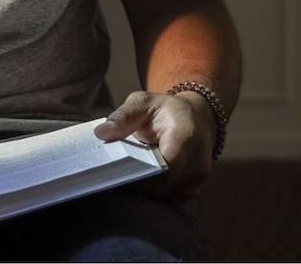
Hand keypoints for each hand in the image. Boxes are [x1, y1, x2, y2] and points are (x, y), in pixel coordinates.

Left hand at [92, 90, 215, 200]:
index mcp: (186, 135)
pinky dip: (157, 192)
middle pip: (165, 185)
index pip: (166, 167)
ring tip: (130, 176)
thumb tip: (101, 133)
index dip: (142, 175)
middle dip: (140, 184)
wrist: (195, 117)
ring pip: (168, 195)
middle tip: (118, 176)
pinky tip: (144, 180)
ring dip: (148, 189)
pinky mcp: (195, 187)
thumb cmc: (165, 110)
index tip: (120, 173)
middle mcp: (198, 159)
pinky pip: (172, 197)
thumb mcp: (142, 102)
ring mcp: (199, 177)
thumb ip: (123, 116)